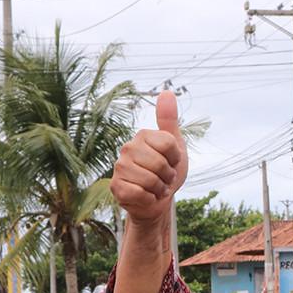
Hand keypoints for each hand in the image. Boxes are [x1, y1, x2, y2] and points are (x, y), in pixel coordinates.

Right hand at [111, 90, 186, 223]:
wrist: (157, 200)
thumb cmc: (166, 172)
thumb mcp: (175, 146)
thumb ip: (170, 121)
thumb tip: (167, 92)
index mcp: (142, 135)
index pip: (169, 144)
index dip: (176, 158)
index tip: (171, 161)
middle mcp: (127, 148)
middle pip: (160, 163)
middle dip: (168, 176)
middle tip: (164, 178)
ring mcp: (119, 167)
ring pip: (150, 180)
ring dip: (160, 189)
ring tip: (156, 187)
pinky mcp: (116, 186)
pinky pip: (139, 193)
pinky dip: (149, 199)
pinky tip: (146, 196)